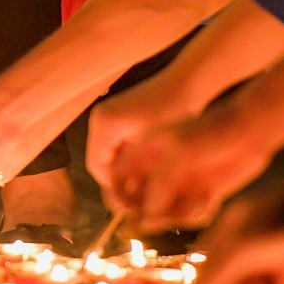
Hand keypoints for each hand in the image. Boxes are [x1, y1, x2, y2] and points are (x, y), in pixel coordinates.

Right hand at [84, 85, 186, 206]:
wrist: (186, 83)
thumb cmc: (173, 111)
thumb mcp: (155, 146)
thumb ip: (136, 171)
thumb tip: (126, 197)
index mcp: (103, 125)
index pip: (97, 167)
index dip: (114, 187)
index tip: (134, 199)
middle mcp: (100, 118)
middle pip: (100, 160)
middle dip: (119, 179)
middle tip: (139, 194)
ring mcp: (108, 115)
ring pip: (110, 154)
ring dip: (125, 169)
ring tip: (144, 182)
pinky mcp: (119, 115)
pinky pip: (117, 144)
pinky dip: (129, 157)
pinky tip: (148, 165)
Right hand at [123, 109, 276, 229]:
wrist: (249, 129)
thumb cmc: (209, 132)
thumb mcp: (178, 152)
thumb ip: (159, 184)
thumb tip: (146, 218)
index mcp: (143, 150)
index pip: (116, 176)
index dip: (117, 195)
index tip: (128, 211)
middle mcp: (158, 168)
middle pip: (138, 200)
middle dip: (147, 212)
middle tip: (159, 218)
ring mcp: (178, 181)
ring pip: (164, 211)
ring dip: (175, 215)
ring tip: (195, 204)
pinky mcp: (199, 193)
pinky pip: (188, 214)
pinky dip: (195, 213)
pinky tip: (209, 200)